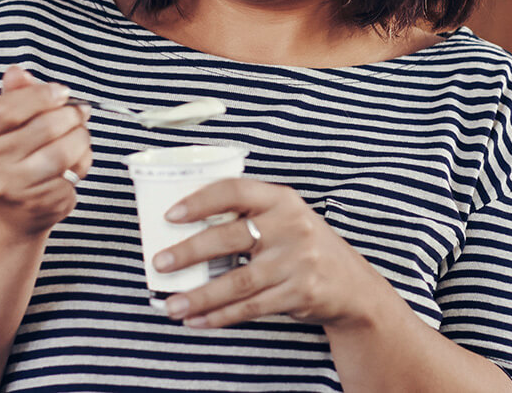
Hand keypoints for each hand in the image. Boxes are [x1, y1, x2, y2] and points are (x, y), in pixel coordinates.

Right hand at [0, 65, 93, 242]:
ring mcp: (11, 185)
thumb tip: (17, 72)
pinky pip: (72, 174)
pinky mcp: (37, 202)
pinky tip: (75, 163)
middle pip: (44, 127)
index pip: (9, 108)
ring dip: (81, 138)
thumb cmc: (15, 153)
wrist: (13, 207)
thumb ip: (16, 93)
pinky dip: (82, 163)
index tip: (62, 92)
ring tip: (80, 135)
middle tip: (79, 112)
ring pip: (63, 152)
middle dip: (71, 115)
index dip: (41, 95)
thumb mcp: (10, 120)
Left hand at [154, 179, 406, 330]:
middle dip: (190, 251)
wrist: (351, 285)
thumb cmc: (304, 247)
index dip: (200, 201)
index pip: (235, 191)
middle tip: (160, 262)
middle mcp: (291, 227)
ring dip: (200, 295)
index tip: (171, 215)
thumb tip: (183, 228)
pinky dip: (220, 316)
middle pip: (231, 238)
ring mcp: (297, 262)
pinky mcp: (300, 293)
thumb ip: (248, 217)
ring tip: (171, 305)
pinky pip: (251, 307)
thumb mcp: (285, 219)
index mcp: (282, 200)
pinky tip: (197, 320)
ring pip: (238, 281)